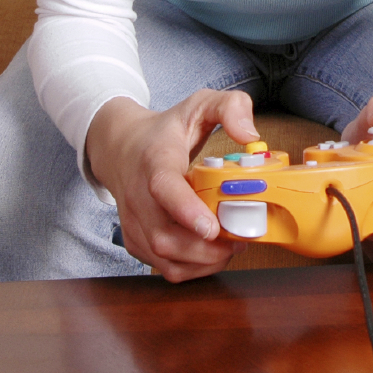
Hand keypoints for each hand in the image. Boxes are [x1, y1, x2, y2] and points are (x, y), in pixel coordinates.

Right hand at [85, 89, 258, 281]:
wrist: (121, 147)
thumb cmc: (165, 130)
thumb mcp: (200, 103)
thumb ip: (231, 107)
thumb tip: (251, 137)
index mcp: (155, 160)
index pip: (164, 188)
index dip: (186, 210)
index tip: (211, 226)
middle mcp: (139, 196)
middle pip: (165, 236)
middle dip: (207, 247)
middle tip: (239, 237)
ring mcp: (134, 222)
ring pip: (164, 258)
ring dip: (203, 261)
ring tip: (231, 246)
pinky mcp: (136, 241)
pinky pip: (163, 267)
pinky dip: (192, 269)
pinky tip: (212, 254)